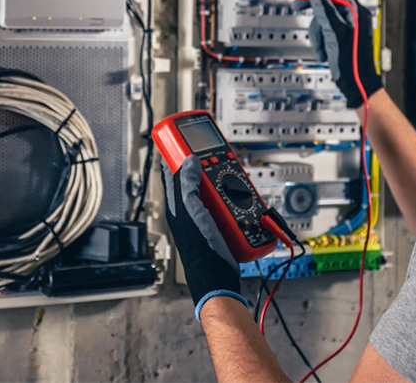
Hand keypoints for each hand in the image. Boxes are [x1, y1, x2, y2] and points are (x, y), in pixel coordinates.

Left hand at [163, 155, 247, 319]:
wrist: (218, 277)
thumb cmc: (200, 248)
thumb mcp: (191, 211)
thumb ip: (187, 185)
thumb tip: (189, 160)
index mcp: (176, 205)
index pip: (172, 172)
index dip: (177, 154)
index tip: (185, 139)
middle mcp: (189, 209)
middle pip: (198, 179)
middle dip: (208, 167)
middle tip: (218, 157)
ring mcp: (205, 216)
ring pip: (215, 190)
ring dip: (225, 183)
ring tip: (233, 179)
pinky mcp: (221, 224)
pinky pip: (228, 205)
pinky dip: (236, 199)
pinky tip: (242, 199)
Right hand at [292, 0, 382, 107]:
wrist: (357, 85)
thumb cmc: (352, 64)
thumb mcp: (335, 36)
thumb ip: (325, 13)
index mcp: (357, 13)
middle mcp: (355, 16)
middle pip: (328, 2)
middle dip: (312, 8)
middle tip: (296, 6)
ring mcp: (349, 26)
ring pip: (323, 19)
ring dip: (317, 33)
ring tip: (321, 48)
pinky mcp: (343, 36)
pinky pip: (326, 30)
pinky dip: (321, 40)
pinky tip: (325, 52)